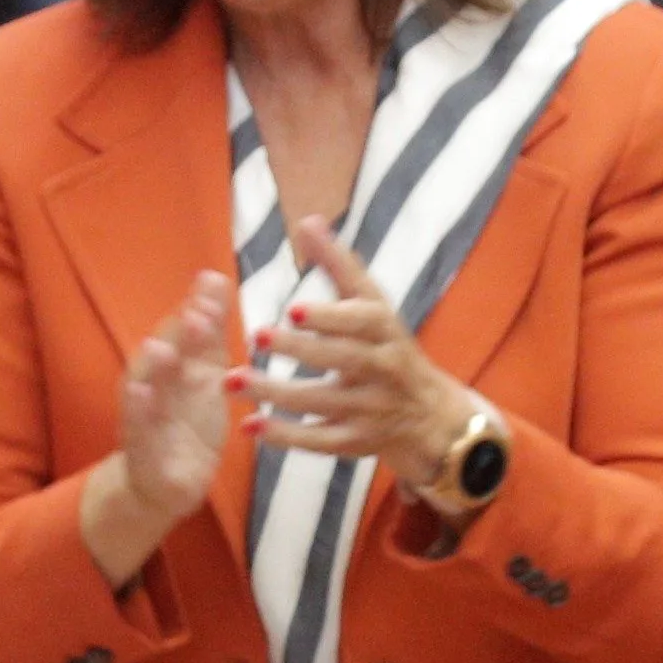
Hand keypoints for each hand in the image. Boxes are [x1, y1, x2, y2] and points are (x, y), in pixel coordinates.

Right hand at [78, 269, 238, 587]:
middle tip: (196, 313)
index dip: (199, 307)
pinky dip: (138, 411)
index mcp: (174, 367)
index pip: (186, 331)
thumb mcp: (205, 375)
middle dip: (177, 334)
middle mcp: (154, 384)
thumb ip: (210, 332)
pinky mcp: (142, 450)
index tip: (213, 282)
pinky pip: (138, 428)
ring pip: (146, 387)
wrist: (166, 484)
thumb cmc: (187, 423)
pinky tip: (140, 394)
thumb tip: (214, 277)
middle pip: (166, 353)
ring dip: (152, 369)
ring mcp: (145, 416)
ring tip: (160, 349)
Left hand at [249, 215, 477, 501]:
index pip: (363, 321)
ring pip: (323, 402)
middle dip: (300, 350)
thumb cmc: (389, 346)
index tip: (294, 310)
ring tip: (232, 380)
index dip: (331, 317)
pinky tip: (249, 425)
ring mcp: (370, 410)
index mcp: (386, 330)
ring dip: (277, 394)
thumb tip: (307, 220)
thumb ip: (339, 265)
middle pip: (343, 360)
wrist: (430, 415)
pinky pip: (319, 442)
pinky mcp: (355, 442)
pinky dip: (284, 437)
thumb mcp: (373, 304)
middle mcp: (383, 369)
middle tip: (256, 336)